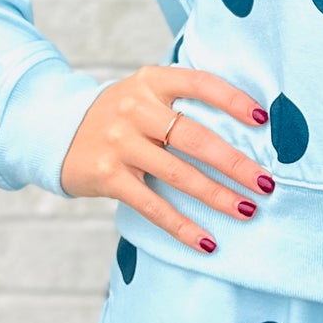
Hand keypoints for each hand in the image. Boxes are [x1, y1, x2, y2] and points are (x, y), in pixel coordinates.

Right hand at [58, 63, 273, 255]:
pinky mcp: (107, 176)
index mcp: (151, 81)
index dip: (234, 100)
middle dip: (235, 163)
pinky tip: (206, 241)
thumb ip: (183, 101)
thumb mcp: (145, 93)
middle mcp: (134, 108)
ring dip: (217, 196)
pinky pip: (152, 205)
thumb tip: (249, 126)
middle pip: (195, 137)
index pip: (200, 84)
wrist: (55, 131)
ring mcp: (118, 142)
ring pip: (178, 174)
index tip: (264, 121)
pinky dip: (182, 226)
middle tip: (266, 183)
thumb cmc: (119, 115)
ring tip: (248, 210)